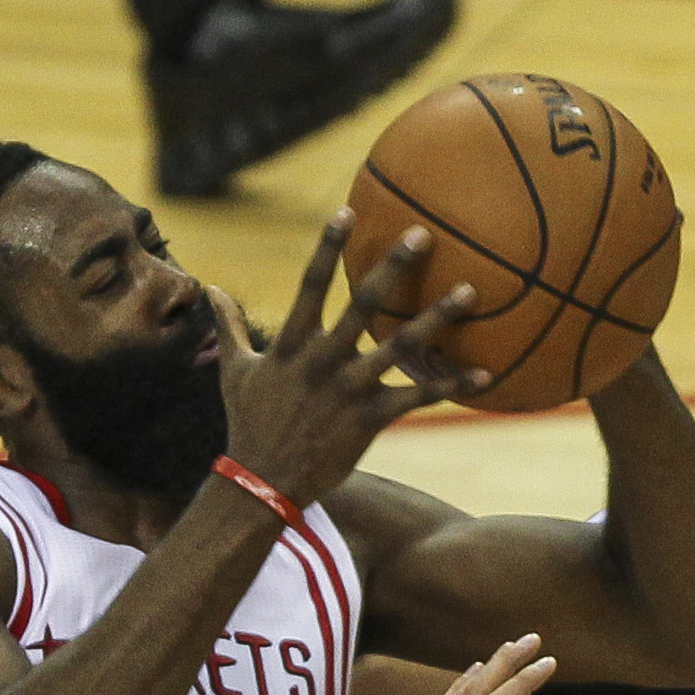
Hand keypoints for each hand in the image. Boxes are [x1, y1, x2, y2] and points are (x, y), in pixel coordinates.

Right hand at [211, 211, 487, 506]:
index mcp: (292, 344)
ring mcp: (347, 390)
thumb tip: (209, 287)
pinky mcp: (368, 420)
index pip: (311, 284)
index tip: (347, 211)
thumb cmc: (248, 424)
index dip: (328, 246)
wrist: (262, 483)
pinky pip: (417, 397)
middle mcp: (323, 361)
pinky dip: (451, 386)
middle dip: (394, 267)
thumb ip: (228, 325)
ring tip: (469, 291)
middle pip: (364, 303)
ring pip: (400, 347)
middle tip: (424, 234)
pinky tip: (486, 375)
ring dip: (437, 318)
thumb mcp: (234, 371)